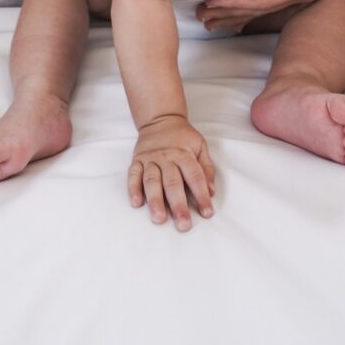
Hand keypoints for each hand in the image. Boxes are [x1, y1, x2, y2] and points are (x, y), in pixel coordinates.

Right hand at [128, 115, 215, 231]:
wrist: (160, 119)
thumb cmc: (183, 137)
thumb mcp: (200, 146)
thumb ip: (207, 168)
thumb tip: (211, 192)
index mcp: (184, 154)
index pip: (195, 177)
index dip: (201, 195)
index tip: (207, 213)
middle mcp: (166, 157)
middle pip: (172, 183)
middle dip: (178, 205)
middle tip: (183, 224)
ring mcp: (150, 159)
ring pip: (152, 181)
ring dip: (155, 201)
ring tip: (159, 218)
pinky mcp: (137, 161)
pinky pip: (133, 175)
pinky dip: (133, 189)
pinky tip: (136, 203)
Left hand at [194, 0, 341, 32]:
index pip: (263, 1)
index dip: (235, 4)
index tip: (211, 4)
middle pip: (259, 8)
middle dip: (228, 13)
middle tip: (202, 17)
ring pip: (260, 8)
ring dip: (233, 15)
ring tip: (209, 22)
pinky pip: (264, 2)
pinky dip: (244, 9)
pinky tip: (230, 21)